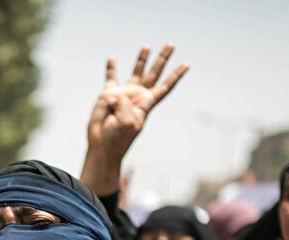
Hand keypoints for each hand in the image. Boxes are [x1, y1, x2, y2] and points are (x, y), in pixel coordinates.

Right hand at [81, 44, 188, 195]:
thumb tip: (114, 94)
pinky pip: (111, 79)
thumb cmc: (117, 138)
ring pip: (136, 72)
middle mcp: (137, 96)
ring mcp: (123, 95)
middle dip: (162, 59)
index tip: (186, 65)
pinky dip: (111, 68)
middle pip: (154, 74)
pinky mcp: (108, 95)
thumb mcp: (125, 122)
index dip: (175, 76)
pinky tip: (112, 58)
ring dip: (142, 59)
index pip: (164, 87)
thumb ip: (123, 105)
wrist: (102, 145)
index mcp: (145, 103)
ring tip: (147, 47)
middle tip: (171, 45)